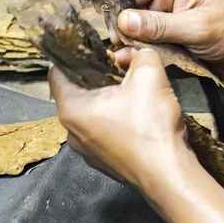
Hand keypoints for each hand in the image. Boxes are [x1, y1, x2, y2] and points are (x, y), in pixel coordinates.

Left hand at [49, 48, 195, 190]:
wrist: (167, 174)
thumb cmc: (150, 125)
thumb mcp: (149, 75)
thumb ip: (139, 55)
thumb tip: (133, 52)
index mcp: (70, 108)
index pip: (56, 74)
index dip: (70, 57)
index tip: (88, 48)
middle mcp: (70, 132)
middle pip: (74, 95)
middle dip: (93, 79)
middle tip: (116, 68)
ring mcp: (85, 151)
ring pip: (88, 116)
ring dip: (104, 103)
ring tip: (128, 93)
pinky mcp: (102, 163)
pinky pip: (100, 134)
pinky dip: (112, 123)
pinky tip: (134, 119)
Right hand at [114, 0, 223, 80]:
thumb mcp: (197, 28)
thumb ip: (160, 25)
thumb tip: (124, 21)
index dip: (116, 10)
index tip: (116, 35)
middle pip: (125, 12)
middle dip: (122, 34)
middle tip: (123, 54)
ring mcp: (161, 20)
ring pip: (131, 33)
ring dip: (130, 49)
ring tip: (129, 63)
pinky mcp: (164, 39)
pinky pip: (142, 47)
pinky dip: (139, 57)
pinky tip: (137, 66)